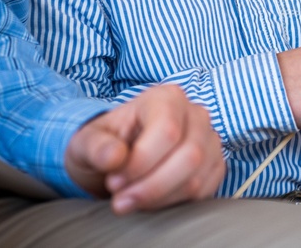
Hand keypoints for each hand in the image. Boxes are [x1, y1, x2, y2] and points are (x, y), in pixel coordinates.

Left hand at [64, 84, 223, 213]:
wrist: (118, 157)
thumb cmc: (104, 145)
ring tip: (132, 201)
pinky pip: (204, 191)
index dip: (141, 163)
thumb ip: (96, 147)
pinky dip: (175, 203)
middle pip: (190, 156)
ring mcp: (209, 140)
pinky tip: (151, 201)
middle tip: (121, 200)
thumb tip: (113, 157)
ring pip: (198, 177)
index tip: (114, 182)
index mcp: (167, 98)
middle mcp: (195, 114)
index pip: (168, 131)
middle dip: (151, 187)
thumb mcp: (86, 142)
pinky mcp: (214, 165)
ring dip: (160, 198)